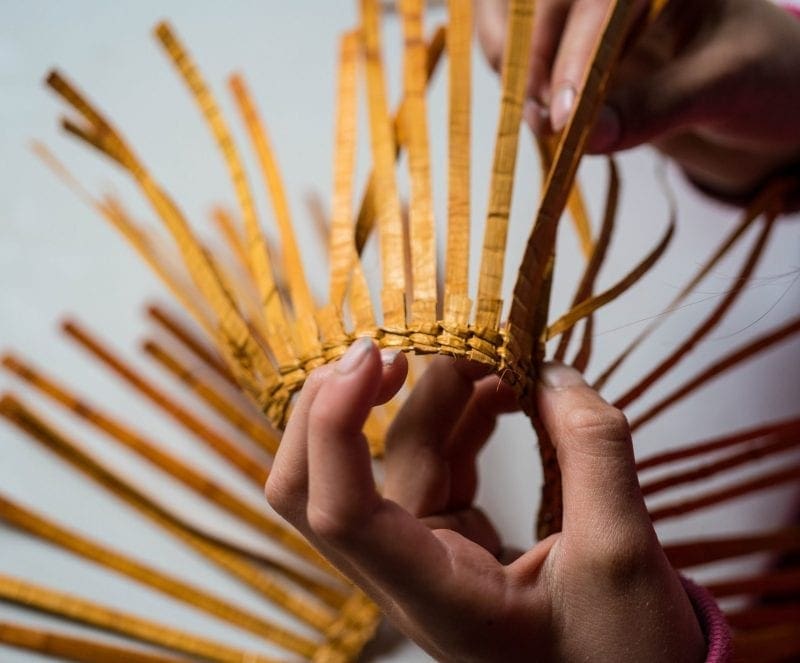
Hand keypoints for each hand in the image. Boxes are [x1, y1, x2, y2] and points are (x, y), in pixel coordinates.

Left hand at [266, 339, 704, 661]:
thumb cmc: (624, 655)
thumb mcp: (623, 555)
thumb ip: (591, 451)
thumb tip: (554, 374)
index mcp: (433, 594)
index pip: (340, 510)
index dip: (335, 425)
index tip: (375, 357)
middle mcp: (409, 571)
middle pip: (320, 480)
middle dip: (345, 402)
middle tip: (396, 348)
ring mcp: (425, 548)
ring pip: (394, 453)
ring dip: (433, 393)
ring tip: (496, 358)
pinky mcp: (450, 530)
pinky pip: (437, 455)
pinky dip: (463, 414)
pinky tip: (503, 390)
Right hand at [476, 0, 799, 198]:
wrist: (763, 89)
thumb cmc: (761, 73)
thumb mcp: (723, 86)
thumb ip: (655, 107)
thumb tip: (584, 138)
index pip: (596, 3)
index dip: (568, 56)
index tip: (561, 118)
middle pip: (539, 5)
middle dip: (526, 63)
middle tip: (540, 124)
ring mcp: (592, 12)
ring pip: (517, 24)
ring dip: (514, 74)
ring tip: (541, 124)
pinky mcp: (576, 41)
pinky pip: (525, 54)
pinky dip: (522, 87)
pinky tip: (543, 116)